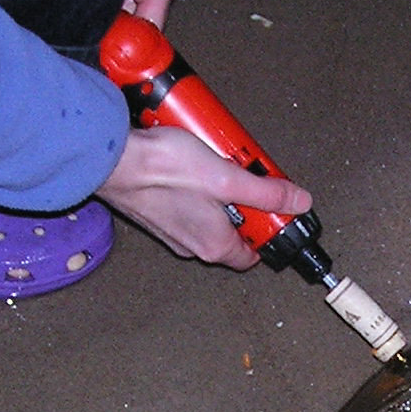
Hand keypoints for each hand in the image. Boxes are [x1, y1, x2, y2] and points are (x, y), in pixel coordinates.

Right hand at [98, 126, 313, 269]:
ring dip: (221, 189)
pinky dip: (198, 185)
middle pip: (234, 229)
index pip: (254, 253)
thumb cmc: (162, 169)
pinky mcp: (158, 211)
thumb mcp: (227, 178)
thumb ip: (266, 193)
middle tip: (245, 173)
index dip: (269, 229)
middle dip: (244, 202)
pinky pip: (189, 203)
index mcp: (215, 245)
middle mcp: (193, 245)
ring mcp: (173, 229)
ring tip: (219, 161)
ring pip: (211, 213)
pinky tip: (196, 161)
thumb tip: (298, 201)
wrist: (112, 158)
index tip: (274, 203)